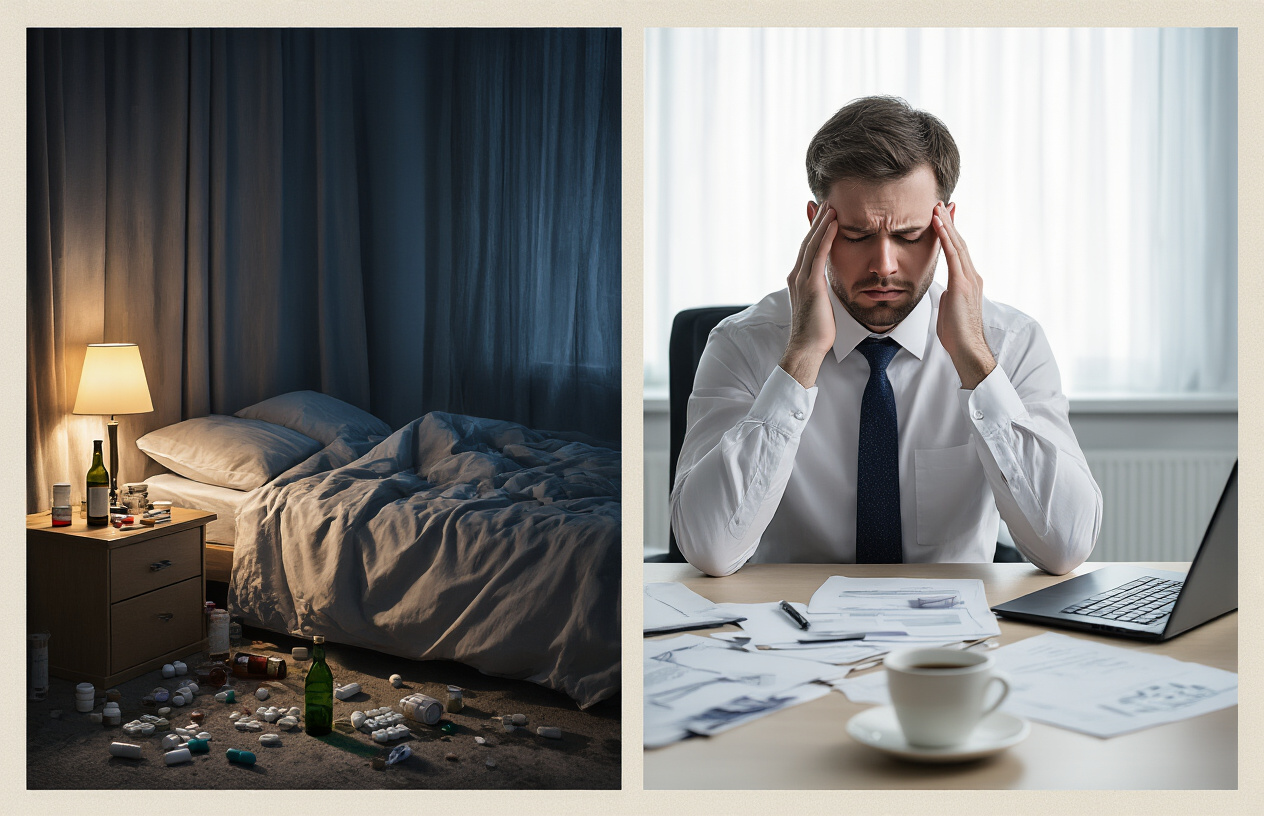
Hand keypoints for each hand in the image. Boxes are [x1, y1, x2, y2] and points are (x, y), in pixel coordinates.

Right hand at [779, 201, 837, 387]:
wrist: (806, 348)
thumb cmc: (816, 332)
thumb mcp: (820, 305)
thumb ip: (821, 290)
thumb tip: (827, 285)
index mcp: (799, 279)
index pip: (808, 248)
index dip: (815, 230)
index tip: (824, 214)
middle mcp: (796, 275)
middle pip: (807, 241)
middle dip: (817, 220)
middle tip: (827, 200)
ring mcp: (801, 279)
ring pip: (811, 244)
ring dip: (822, 223)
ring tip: (832, 205)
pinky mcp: (810, 285)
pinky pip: (818, 255)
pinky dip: (825, 237)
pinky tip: (834, 223)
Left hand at [932, 202, 995, 388]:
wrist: (967, 348)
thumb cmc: (956, 333)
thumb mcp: (950, 307)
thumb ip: (949, 294)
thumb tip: (945, 290)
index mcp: (968, 281)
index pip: (958, 251)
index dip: (952, 233)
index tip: (944, 217)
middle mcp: (972, 276)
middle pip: (959, 243)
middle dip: (949, 222)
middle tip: (941, 203)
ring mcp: (969, 279)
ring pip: (957, 245)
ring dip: (946, 225)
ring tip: (937, 207)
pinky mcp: (962, 285)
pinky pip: (953, 256)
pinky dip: (946, 238)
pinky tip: (938, 225)